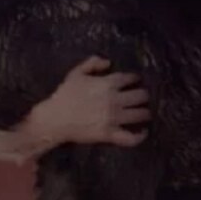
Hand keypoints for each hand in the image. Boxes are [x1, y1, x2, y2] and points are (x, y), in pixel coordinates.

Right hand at [31, 55, 150, 146]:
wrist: (55, 119)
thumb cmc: (64, 95)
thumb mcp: (76, 73)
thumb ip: (92, 63)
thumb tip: (109, 62)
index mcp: (108, 83)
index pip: (130, 78)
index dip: (136, 79)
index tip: (136, 80)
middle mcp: (115, 100)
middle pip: (141, 95)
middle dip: (144, 95)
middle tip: (142, 97)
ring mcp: (114, 118)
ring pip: (140, 114)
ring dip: (145, 112)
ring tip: (145, 112)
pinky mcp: (110, 134)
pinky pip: (130, 137)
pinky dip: (140, 136)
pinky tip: (143, 131)